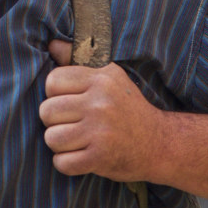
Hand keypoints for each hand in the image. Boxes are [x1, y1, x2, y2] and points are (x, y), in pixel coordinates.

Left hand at [40, 41, 162, 181]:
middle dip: (53, 120)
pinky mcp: (100, 158)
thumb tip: (51, 43)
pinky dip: (66, 163)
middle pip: (47, 111)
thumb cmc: (128, 107)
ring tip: (75, 140)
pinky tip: (79, 156)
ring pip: (51, 138)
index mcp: (101, 79)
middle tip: (70, 123)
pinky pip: (62, 163)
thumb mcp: (109, 75)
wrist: (160, 143)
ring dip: (59, 143)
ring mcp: (100, 131)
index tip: (68, 101)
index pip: (52, 81)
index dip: (54, 93)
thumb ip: (77, 58)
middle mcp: (100, 103)